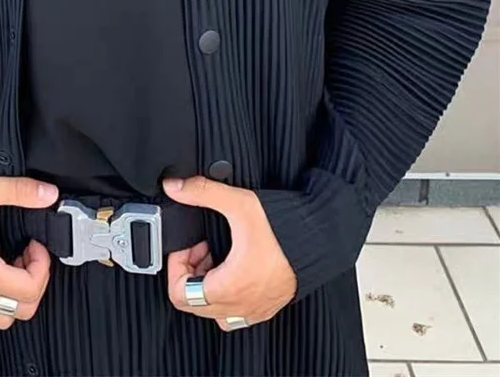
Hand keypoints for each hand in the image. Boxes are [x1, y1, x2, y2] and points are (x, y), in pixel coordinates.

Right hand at [0, 170, 58, 328]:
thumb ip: (19, 191)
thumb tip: (48, 193)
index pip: (28, 290)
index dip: (42, 265)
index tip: (34, 242)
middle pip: (21, 310)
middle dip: (34, 281)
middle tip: (28, 253)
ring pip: (1, 318)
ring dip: (16, 295)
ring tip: (13, 263)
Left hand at [163, 177, 296, 330]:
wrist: (324, 236)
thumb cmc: (287, 228)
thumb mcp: (238, 203)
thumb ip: (202, 192)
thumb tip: (175, 187)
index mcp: (230, 287)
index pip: (179, 294)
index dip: (176, 266)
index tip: (188, 246)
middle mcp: (242, 305)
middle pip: (194, 303)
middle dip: (190, 272)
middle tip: (202, 247)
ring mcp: (256, 309)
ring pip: (214, 310)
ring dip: (207, 284)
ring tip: (217, 255)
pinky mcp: (269, 306)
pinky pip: (236, 312)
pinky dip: (227, 293)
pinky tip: (234, 266)